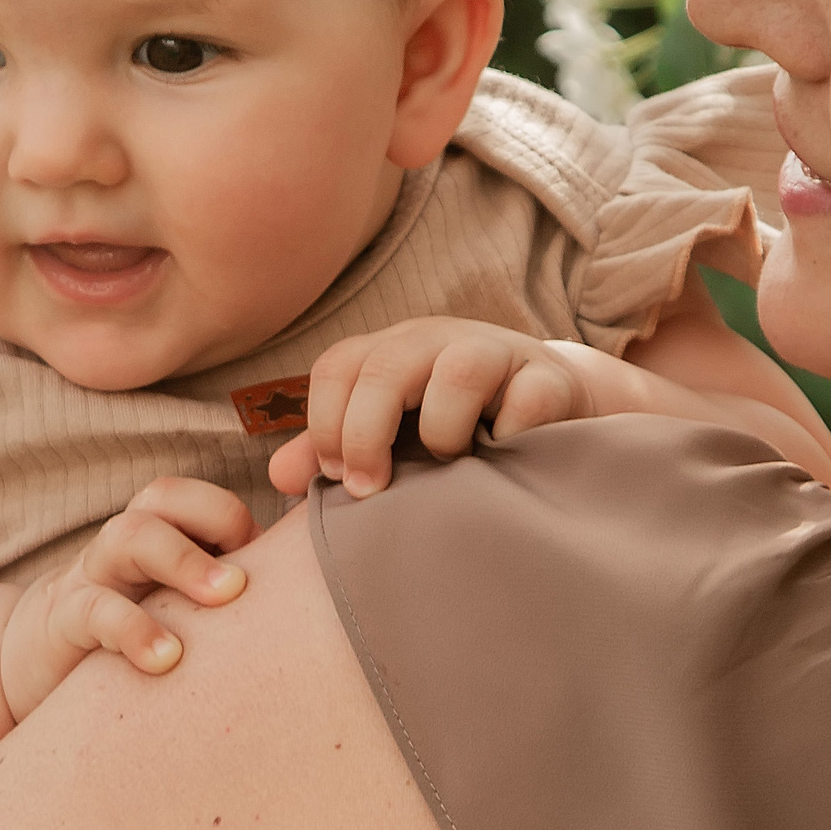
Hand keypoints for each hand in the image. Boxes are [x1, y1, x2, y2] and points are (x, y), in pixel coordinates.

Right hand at [0, 477, 259, 722]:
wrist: (37, 667)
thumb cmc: (136, 633)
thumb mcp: (179, 606)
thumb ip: (230, 589)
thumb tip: (321, 588)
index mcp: (157, 534)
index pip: (194, 496)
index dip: (234, 515)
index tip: (270, 563)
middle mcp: (125, 544)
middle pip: (161, 498)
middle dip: (213, 519)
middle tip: (253, 572)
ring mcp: (92, 578)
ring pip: (127, 537)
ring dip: (181, 561)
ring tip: (224, 597)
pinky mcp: (63, 622)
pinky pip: (94, 610)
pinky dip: (133, 630)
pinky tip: (167, 659)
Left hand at [267, 318, 593, 498]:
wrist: (550, 408)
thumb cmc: (455, 425)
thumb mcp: (392, 434)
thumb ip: (333, 451)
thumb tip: (279, 477)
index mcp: (392, 350)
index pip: (337, 366)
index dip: (324, 424)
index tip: (336, 478)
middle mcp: (438, 340)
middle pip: (385, 367)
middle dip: (365, 434)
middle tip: (369, 489)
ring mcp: (497, 352)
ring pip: (459, 369)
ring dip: (442, 429)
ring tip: (449, 462)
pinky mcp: (550, 378)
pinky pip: (529, 399)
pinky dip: (511, 436)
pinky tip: (503, 459)